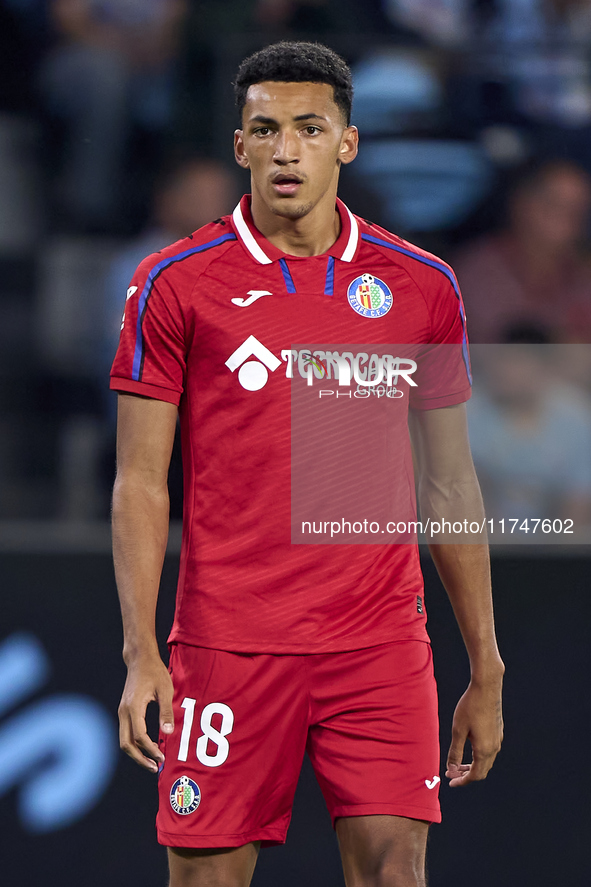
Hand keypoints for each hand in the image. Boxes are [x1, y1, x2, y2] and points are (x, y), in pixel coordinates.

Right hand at [118, 654, 173, 772]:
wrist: (140, 659)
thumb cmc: (154, 672)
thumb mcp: (165, 690)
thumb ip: (166, 712)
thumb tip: (168, 733)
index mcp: (133, 708)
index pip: (139, 737)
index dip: (150, 750)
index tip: (162, 757)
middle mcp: (124, 712)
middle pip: (126, 744)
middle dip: (140, 758)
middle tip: (155, 767)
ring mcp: (122, 712)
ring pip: (124, 740)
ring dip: (137, 753)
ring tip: (154, 760)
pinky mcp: (125, 711)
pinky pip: (127, 733)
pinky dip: (136, 744)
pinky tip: (150, 745)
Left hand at [446, 673, 503, 786]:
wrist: (487, 687)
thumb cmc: (470, 707)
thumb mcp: (458, 730)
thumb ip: (455, 752)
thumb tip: (451, 769)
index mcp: (484, 750)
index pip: (475, 775)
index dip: (462, 781)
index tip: (451, 782)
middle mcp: (494, 747)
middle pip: (482, 770)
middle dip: (466, 775)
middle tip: (452, 773)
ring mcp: (498, 739)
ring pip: (486, 761)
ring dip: (473, 765)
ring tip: (458, 763)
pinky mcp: (498, 731)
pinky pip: (489, 751)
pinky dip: (478, 756)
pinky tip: (468, 747)